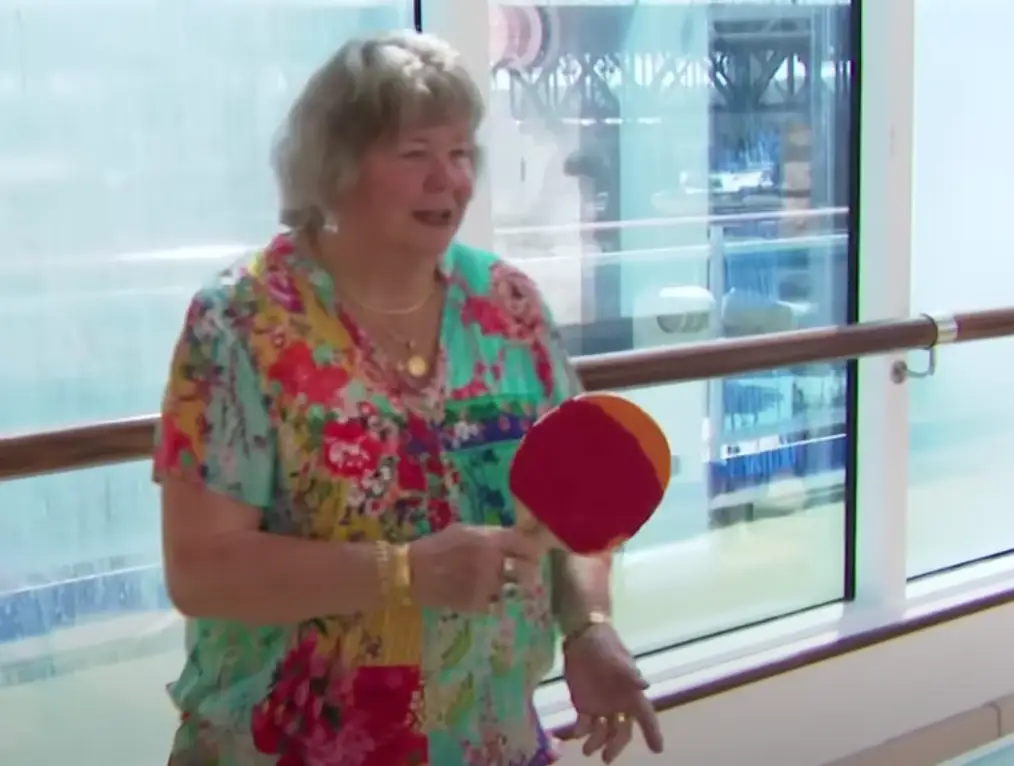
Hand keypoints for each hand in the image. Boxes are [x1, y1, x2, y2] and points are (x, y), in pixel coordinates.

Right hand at [408, 523, 542, 612]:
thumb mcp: (464, 530)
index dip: (533, 550)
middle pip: (527, 570)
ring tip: (503, 585)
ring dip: (510, 587)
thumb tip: (511, 539)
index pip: (527, 545)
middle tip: (525, 573)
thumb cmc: (437, 546)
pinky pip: (496, 604)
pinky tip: (485, 596)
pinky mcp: (478, 603)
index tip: (533, 554)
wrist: (413, 571)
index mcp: (491, 540)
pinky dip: (493, 601)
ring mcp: (487, 584)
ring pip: (513, 589)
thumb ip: (490, 535)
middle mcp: (494, 562)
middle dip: (528, 571)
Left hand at [564, 623, 662, 762]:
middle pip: (622, 731)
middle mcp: (618, 704)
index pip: (646, 716)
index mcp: (631, 694)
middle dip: (616, 745)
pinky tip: (575, 734)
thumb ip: (629, 672)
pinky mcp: (583, 704)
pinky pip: (583, 724)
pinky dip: (580, 731)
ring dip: (597, 742)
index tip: (657, 750)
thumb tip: (645, 684)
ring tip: (587, 750)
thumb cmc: (605, 645)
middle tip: (607, 758)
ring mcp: (600, 706)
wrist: (582, 637)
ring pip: (602, 732)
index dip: (652, 733)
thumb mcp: (617, 657)